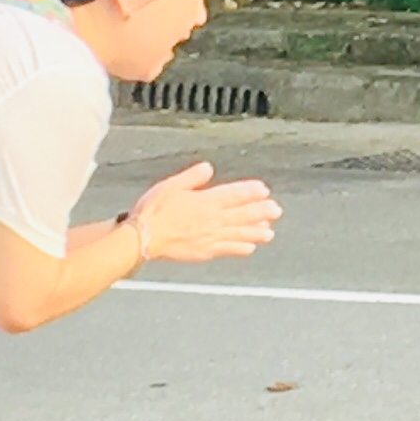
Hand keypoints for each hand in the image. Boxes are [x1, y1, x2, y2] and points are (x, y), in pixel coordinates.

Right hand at [126, 160, 279, 265]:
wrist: (143, 238)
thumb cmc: (154, 210)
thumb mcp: (171, 185)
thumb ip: (193, 177)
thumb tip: (209, 168)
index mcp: (206, 201)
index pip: (234, 194)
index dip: (250, 192)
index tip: (264, 190)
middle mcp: (213, 219)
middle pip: (243, 214)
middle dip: (262, 212)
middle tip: (277, 211)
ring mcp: (210, 237)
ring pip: (239, 234)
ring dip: (256, 232)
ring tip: (269, 233)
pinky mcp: (204, 252)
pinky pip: (227, 250)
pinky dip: (240, 248)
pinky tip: (249, 248)